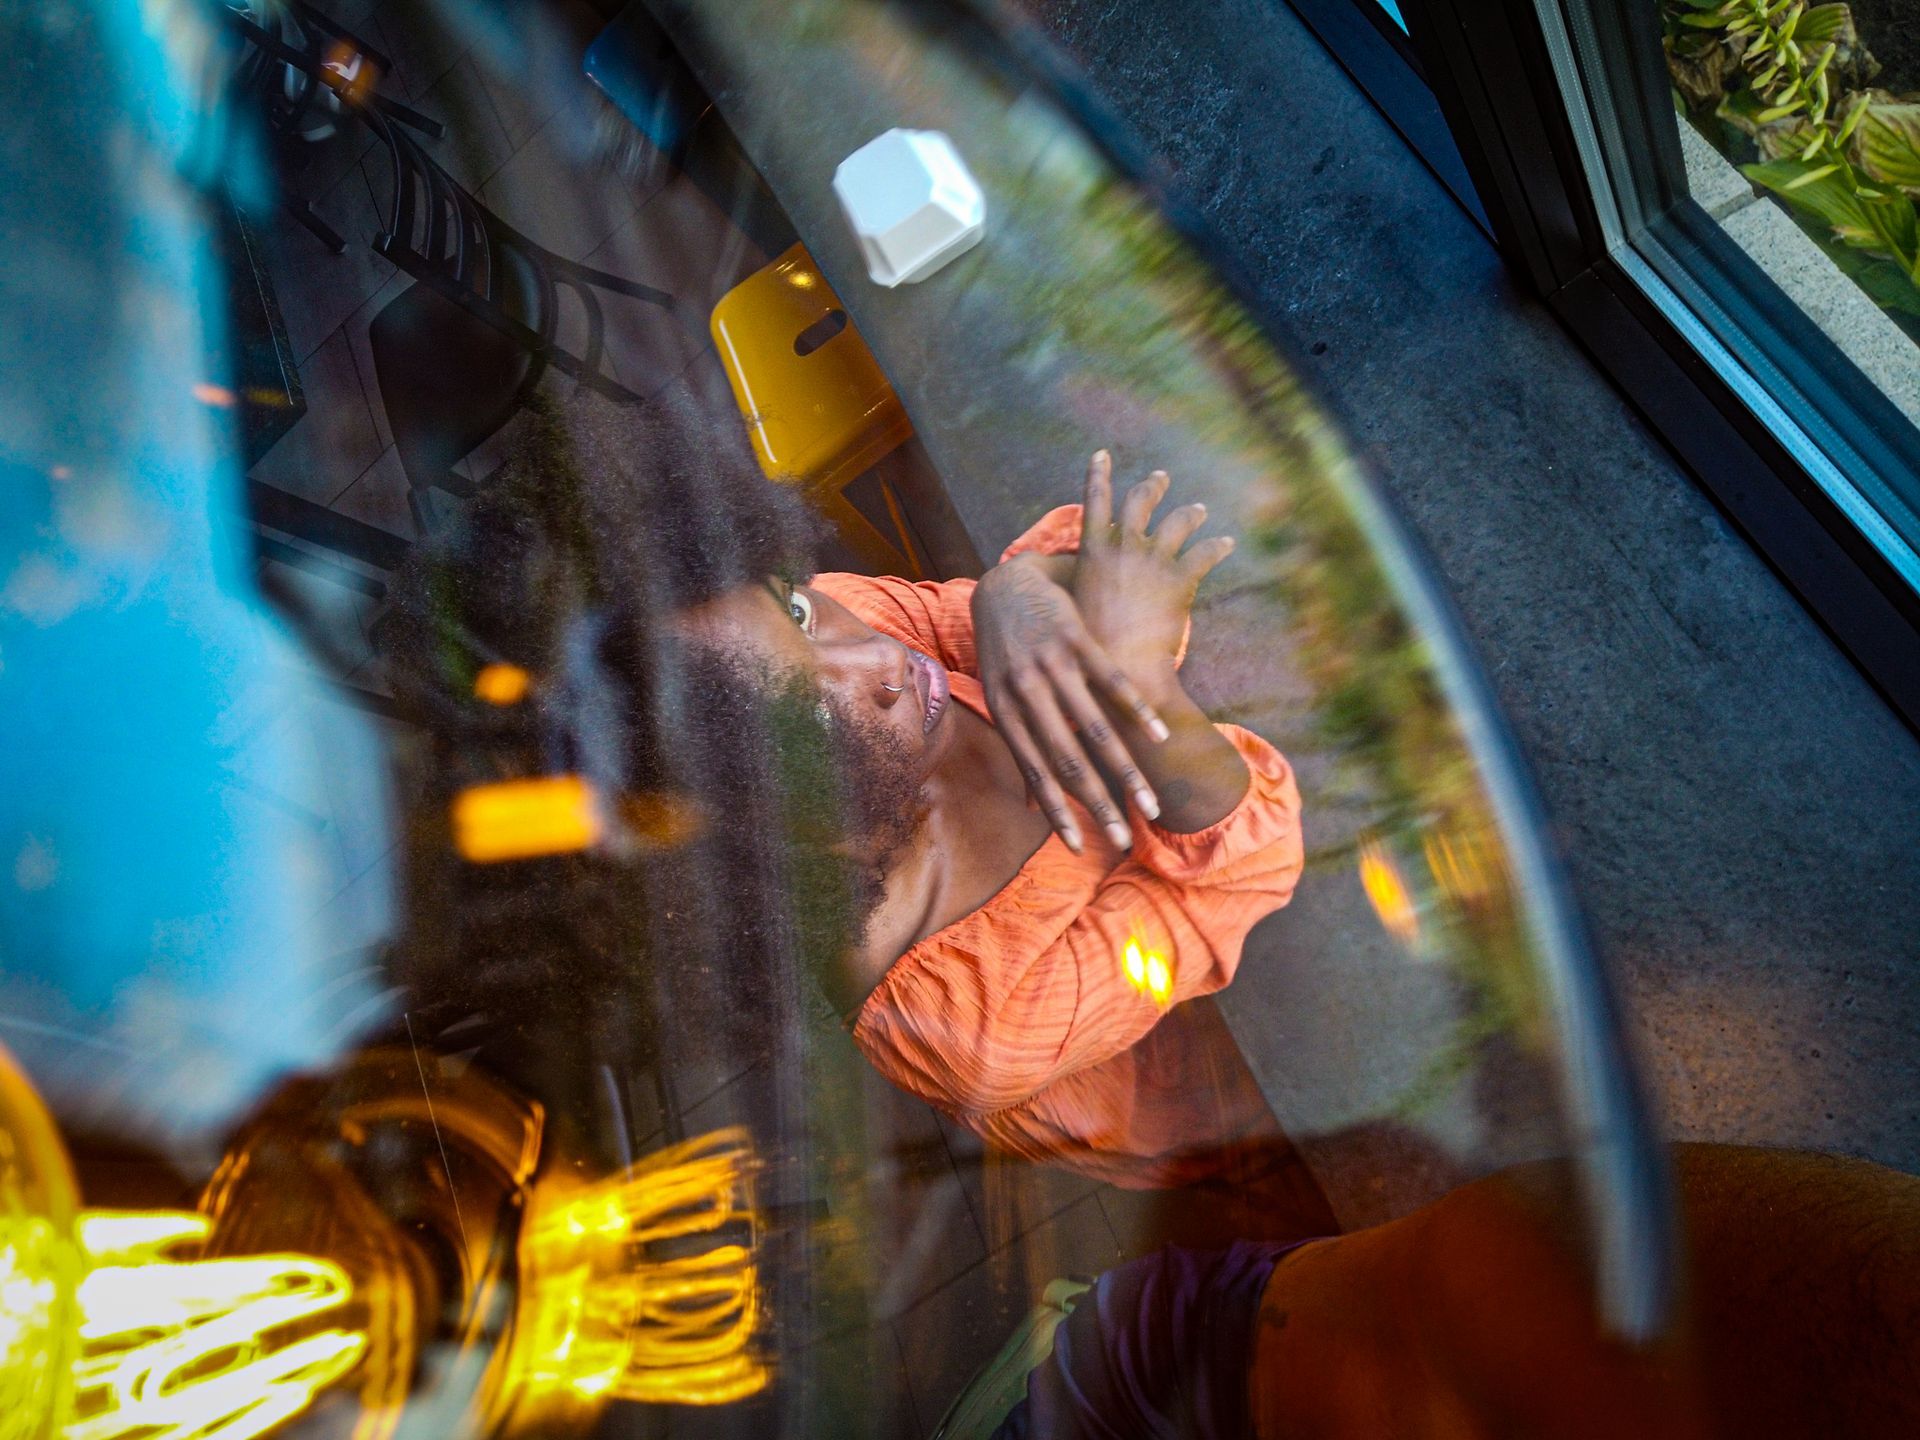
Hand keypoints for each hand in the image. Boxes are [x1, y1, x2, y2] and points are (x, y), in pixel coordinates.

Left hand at [972, 545, 1169, 853]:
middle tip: (1124, 838)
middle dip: (1097, 804)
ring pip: (1095, 727)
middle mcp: (1025, 692)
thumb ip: (1019, 746)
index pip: (1034, 773)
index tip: (1078, 848)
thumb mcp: (1000, 698)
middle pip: (1067, 759)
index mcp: (1006, 713)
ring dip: (1126, 770)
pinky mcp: (1075, 637)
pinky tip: (1160, 736)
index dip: (1055, 812)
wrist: (1006, 585)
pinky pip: (1111, 680)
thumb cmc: (1004, 651)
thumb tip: (1027, 805)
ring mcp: (1051, 664)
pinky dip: (1138, 711)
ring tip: (1150, 801)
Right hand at [1072, 451, 1234, 685]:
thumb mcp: (1073, 606)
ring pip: (1178, 521)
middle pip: (1141, 501)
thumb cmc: (1090, 647)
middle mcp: (1124, 546)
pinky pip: (1207, 552)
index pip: (1094, 500)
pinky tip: (1226, 542)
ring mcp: (1154, 559)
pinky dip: (1218, 545)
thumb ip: (1080, 581)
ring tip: (1198, 510)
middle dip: (1153, 486)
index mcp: (1093, 550)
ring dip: (1190, 512)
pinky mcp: (1182, 579)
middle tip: (1161, 478)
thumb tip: (1077, 575)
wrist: (1121, 670)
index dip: (1098, 474)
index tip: (1101, 455)